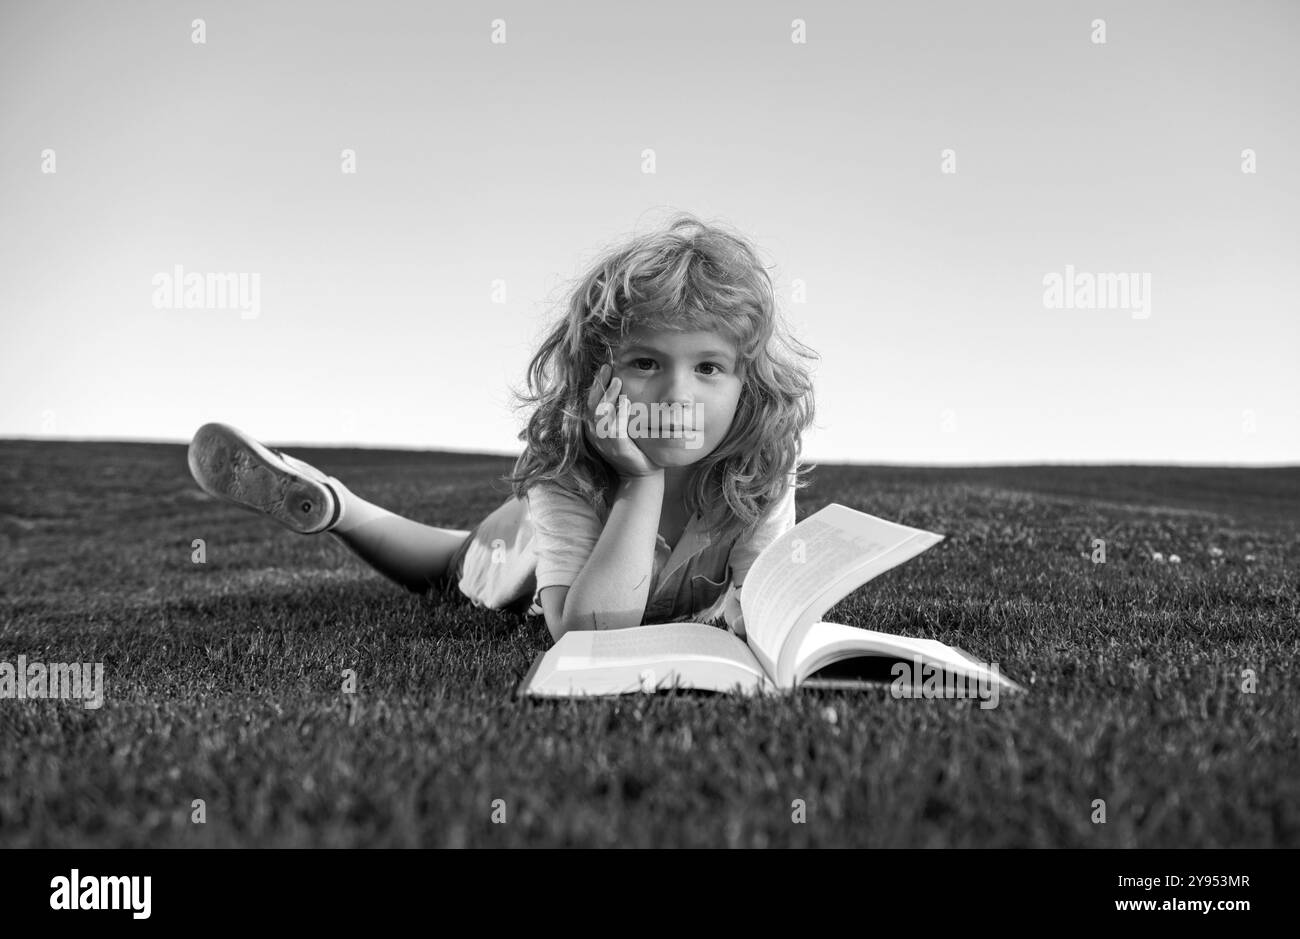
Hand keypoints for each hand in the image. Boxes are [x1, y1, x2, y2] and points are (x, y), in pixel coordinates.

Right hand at [583, 363, 662, 480]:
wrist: (641, 473)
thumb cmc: (633, 447)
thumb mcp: (621, 426)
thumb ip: (617, 410)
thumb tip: (621, 385)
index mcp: (593, 427)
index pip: (589, 401)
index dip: (595, 384)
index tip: (604, 367)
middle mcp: (595, 433)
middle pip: (592, 405)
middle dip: (600, 385)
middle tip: (609, 368)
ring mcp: (605, 441)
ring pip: (601, 415)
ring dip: (609, 397)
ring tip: (618, 382)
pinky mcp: (618, 448)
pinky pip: (616, 429)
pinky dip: (620, 414)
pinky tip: (626, 403)